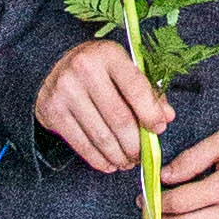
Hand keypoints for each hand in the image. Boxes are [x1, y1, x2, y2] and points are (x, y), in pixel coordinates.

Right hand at [37, 37, 171, 171]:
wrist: (53, 67)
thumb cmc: (99, 70)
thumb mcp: (124, 70)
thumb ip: (148, 92)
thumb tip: (166, 117)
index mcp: (108, 54)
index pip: (136, 88)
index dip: (151, 114)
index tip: (158, 129)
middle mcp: (84, 69)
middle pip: (119, 118)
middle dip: (135, 144)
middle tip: (142, 156)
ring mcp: (65, 90)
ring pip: (101, 136)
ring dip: (119, 156)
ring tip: (127, 162)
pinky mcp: (52, 111)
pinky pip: (81, 144)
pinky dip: (99, 159)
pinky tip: (109, 164)